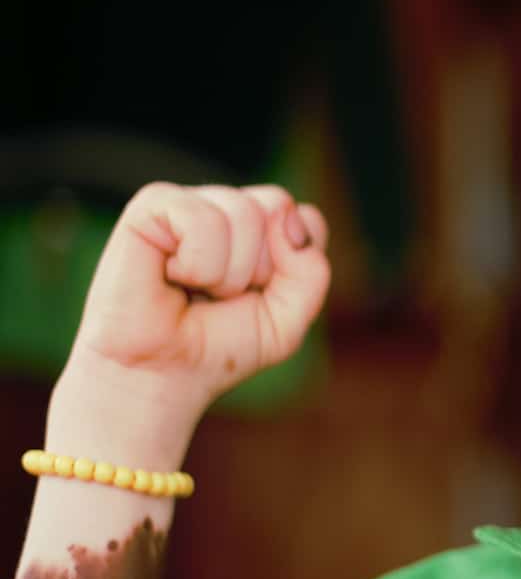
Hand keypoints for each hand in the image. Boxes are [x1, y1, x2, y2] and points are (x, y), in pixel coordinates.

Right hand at [67, 182, 330, 418]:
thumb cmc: (220, 344)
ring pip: (244, 212)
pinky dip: (196, 262)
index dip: (293, 267)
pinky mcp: (150, 207)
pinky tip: (170, 275)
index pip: (308, 219)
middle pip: (277, 206)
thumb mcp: (288, 318)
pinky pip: (201, 218)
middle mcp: (226, 207)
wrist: (160, 375)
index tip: (258, 296)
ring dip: (226, 272)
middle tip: (221, 296)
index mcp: (262, 227)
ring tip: (194, 289)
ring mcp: (189, 203)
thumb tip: (285, 215)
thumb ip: (311, 270)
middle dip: (260, 268)